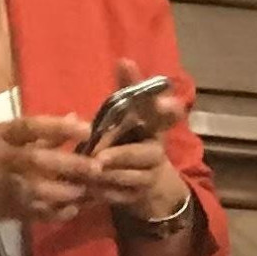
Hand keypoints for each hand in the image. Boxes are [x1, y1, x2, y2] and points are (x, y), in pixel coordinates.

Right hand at [0, 110, 99, 225]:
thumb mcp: (1, 135)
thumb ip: (39, 131)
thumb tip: (76, 118)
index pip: (30, 127)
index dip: (59, 128)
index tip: (87, 128)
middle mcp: (2, 160)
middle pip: (38, 160)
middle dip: (70, 164)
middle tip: (97, 167)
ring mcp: (4, 188)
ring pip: (40, 191)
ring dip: (67, 191)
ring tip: (88, 189)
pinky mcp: (9, 210)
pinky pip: (38, 213)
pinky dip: (58, 212)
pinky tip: (73, 208)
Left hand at [86, 70, 191, 227]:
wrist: (148, 184)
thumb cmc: (132, 139)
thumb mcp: (129, 114)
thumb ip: (126, 88)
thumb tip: (123, 59)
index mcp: (154, 127)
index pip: (166, 116)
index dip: (168, 112)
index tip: (169, 105)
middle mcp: (157, 151)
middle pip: (143, 154)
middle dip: (122, 155)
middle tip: (99, 158)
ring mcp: (150, 176)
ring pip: (128, 177)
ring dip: (106, 176)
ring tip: (86, 173)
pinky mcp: (139, 196)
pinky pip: (119, 195)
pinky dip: (103, 192)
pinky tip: (89, 190)